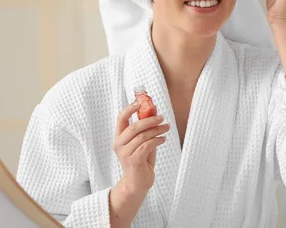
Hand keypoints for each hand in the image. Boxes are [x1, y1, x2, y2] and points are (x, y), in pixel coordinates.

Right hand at [109, 102, 169, 224]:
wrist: (137, 183)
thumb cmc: (141, 160)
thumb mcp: (142, 142)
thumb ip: (145, 129)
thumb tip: (154, 111)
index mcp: (119, 137)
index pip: (120, 119)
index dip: (129, 108)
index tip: (140, 102)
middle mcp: (119, 144)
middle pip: (134, 127)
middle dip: (150, 120)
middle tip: (162, 117)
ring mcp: (125, 153)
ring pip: (143, 136)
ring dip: (157, 130)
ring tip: (166, 128)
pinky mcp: (133, 161)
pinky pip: (147, 145)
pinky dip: (157, 140)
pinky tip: (163, 139)